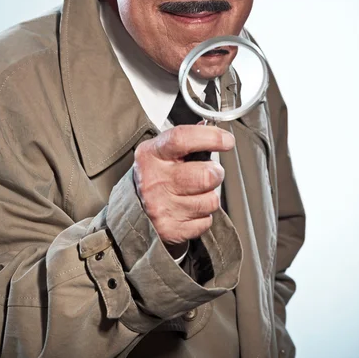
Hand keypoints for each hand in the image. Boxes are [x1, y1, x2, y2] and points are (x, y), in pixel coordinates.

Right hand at [133, 125, 234, 244]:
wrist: (132, 210)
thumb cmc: (153, 176)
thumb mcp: (160, 151)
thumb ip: (185, 139)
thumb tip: (209, 128)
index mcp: (151, 154)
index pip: (183, 139)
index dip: (210, 137)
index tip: (226, 141)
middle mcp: (154, 180)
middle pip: (205, 175)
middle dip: (215, 173)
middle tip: (210, 173)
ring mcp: (161, 206)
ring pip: (210, 201)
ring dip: (209, 196)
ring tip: (195, 193)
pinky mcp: (170, 229)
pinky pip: (205, 221)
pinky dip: (202, 216)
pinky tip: (189, 209)